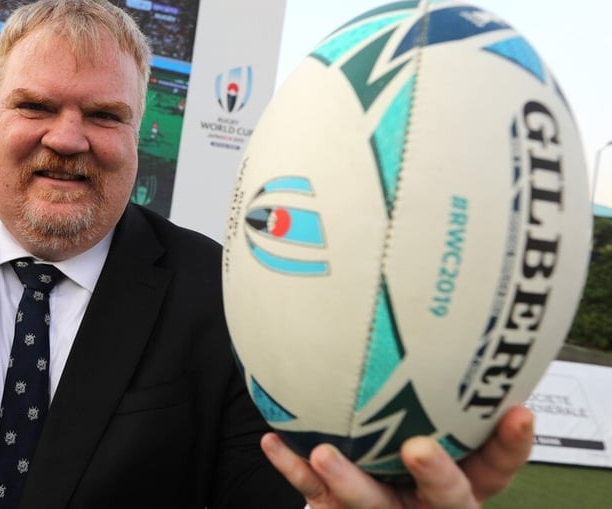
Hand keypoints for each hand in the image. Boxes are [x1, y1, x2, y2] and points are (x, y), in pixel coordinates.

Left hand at [261, 406, 533, 507]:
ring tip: (324, 454)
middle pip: (447, 498)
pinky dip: (292, 466)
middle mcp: (430, 502)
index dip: (511, 443)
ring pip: (371, 504)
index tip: (519, 410)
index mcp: (464, 478)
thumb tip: (443, 302)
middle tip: (418, 448)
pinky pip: (316, 495)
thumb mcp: (432, 414)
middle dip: (436, 474)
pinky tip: (273, 440)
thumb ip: (439, 381)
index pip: (497, 466)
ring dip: (348, 480)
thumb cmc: (404, 439)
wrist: (360, 499)